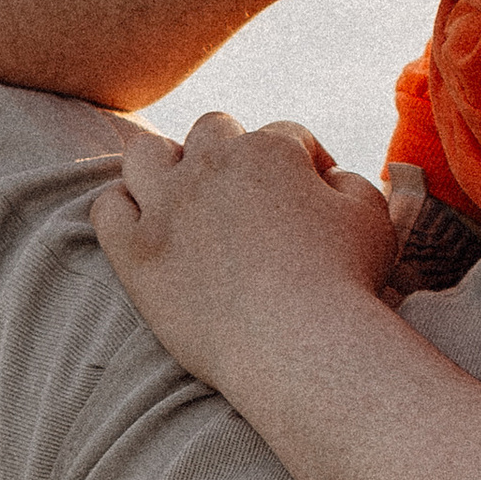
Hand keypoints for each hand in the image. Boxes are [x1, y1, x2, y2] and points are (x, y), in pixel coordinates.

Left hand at [91, 112, 394, 401]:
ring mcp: (165, 208)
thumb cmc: (345, 283)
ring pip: (146, 153)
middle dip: (232, 154)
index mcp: (269, 150)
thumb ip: (351, 181)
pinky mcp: (135, 254)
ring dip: (167, 166)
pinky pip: (108, 209)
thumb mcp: (372, 217)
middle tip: (246, 199)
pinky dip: (123, 211)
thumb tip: (327, 177)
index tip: (314, 203)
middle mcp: (210, 166)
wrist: (299, 348)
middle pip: (212, 131)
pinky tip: (146, 230)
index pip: (285, 136)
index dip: (305, 166)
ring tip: (184, 199)